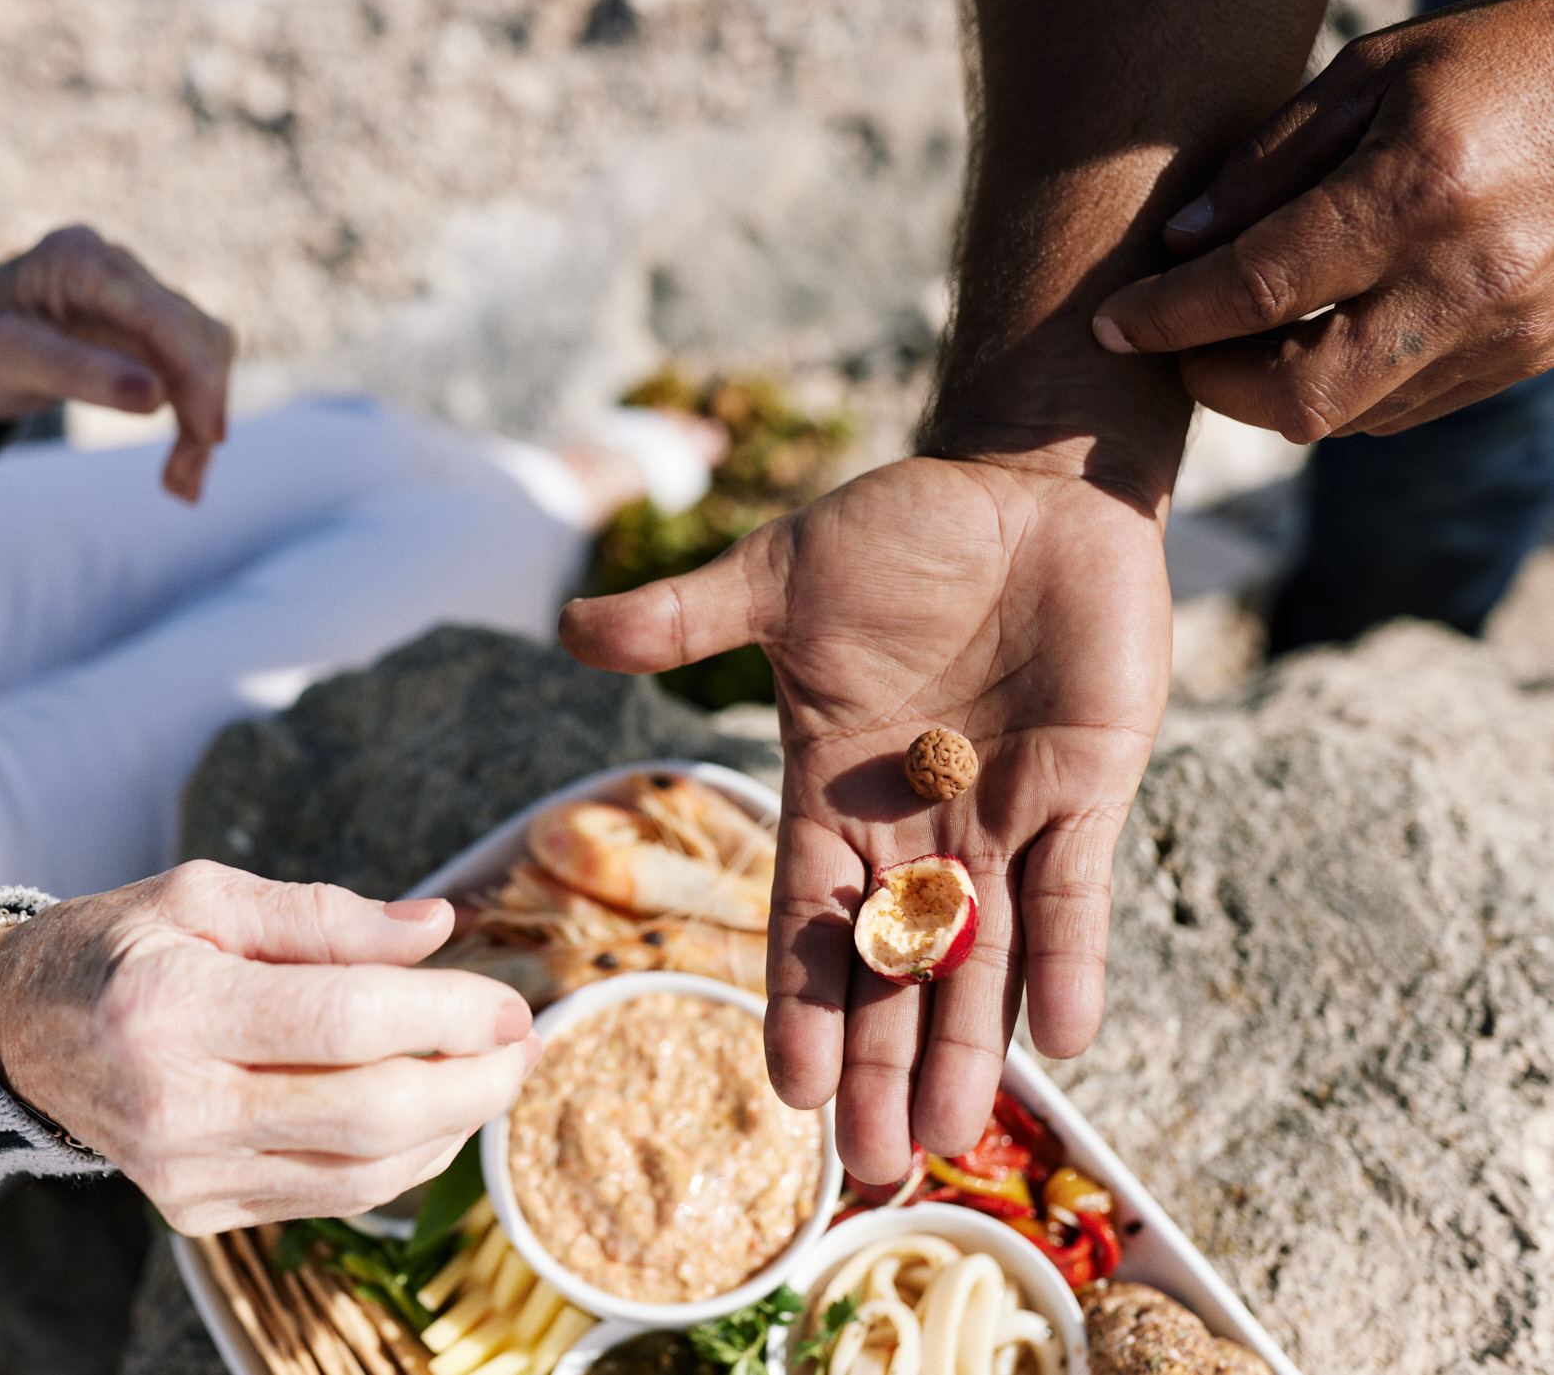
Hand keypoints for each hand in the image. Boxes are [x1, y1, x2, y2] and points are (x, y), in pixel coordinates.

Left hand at [0, 225, 237, 500]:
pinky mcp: (140, 327)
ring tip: (182, 484)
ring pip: (201, 355)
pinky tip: (179, 464)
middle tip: (184, 484)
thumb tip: (158, 398)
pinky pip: (185, 369)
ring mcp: (132, 294)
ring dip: (200, 419)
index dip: (197, 375)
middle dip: (201, 407)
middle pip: (194, 334)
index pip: (163, 315)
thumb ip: (78, 373)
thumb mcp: (2, 361)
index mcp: (80, 260)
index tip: (211, 438)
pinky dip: (189, 417)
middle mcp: (115, 267)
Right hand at [0, 861, 539, 1233]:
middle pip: (369, 1113)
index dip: (446, 1013)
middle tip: (523, 1040)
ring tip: (495, 1072)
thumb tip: (437, 928)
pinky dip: (402, 1159)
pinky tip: (433, 1111)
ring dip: (452, 1126)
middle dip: (473, 1082)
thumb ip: (326, 916)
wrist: (14, 1036)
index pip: (344, 1022)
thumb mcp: (204, 895)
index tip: (508, 1000)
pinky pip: (334, 1198)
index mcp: (171, 1007)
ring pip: (364, 1174)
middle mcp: (176, 1104)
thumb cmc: (119, 946)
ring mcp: (186, 1174)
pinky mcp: (198, 1212)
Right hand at [559, 456, 1168, 1181]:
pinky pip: (1077, 891)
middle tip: (875, 1166)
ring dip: (966, 1044)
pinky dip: (1071, 958)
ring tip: (947, 1136)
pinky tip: (1064, 1036)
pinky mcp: (1088, 790)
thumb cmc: (897, 531)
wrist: (1025, 492)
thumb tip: (570, 631)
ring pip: (982, 956)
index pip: (806, 920)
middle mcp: (914, 827)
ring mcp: (1003, 815)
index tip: (789, 1093)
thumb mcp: (779, 576)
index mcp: (832, 792)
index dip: (800, 1004)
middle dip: (881, 1062)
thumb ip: (685, 618)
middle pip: (891, 969)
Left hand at [1091, 0, 1553, 439]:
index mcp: (1418, 192)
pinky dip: (1343, 389)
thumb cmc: (1501, 57)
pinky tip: (1327, 334)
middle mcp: (1467, 278)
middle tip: (1182, 343)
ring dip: (1276, 389)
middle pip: (1298, 397)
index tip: (1111, 325)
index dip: (1166, 317)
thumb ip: (1268, 165)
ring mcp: (1509, 330)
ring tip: (1251, 330)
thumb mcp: (1375, 71)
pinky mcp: (1530, 357)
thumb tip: (1178, 248)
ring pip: (1349, 417)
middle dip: (1216, 383)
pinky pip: (1403, 410)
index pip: (1254, 290)